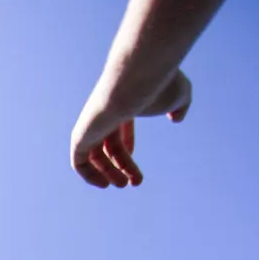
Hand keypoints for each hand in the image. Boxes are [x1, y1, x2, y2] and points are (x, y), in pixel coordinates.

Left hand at [70, 69, 191, 188]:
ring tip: (123, 185)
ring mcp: (91, 122)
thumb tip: (176, 117)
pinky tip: (103, 183)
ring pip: (93, 154)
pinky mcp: (81, 133)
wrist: (138, 74)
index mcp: (122, 102)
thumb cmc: (160, 84)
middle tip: (134, 184)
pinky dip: (88, 174)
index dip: (126, 150)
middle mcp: (104, 111)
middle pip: (108, 145)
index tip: (135, 170)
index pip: (118, 129)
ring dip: (107, 173)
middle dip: (121, 167)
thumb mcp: (180, 94)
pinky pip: (78, 160)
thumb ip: (180, 104)